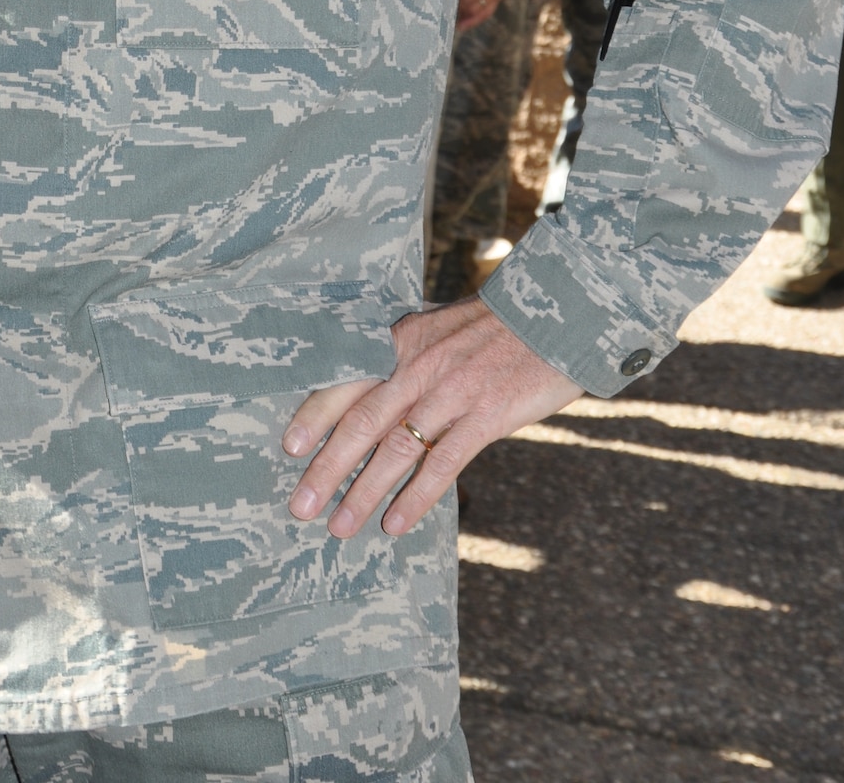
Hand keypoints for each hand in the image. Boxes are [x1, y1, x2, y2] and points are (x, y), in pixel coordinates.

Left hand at [283, 299, 578, 538]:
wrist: (555, 315)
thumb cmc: (495, 325)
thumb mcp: (440, 326)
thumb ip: (405, 352)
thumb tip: (368, 377)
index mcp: (403, 340)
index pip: (347, 379)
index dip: (315, 415)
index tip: (288, 448)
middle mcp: (419, 366)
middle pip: (361, 422)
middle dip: (326, 468)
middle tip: (300, 507)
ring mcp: (452, 392)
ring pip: (396, 449)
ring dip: (363, 492)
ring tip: (340, 527)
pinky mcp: (486, 417)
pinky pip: (443, 464)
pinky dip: (416, 497)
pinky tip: (395, 524)